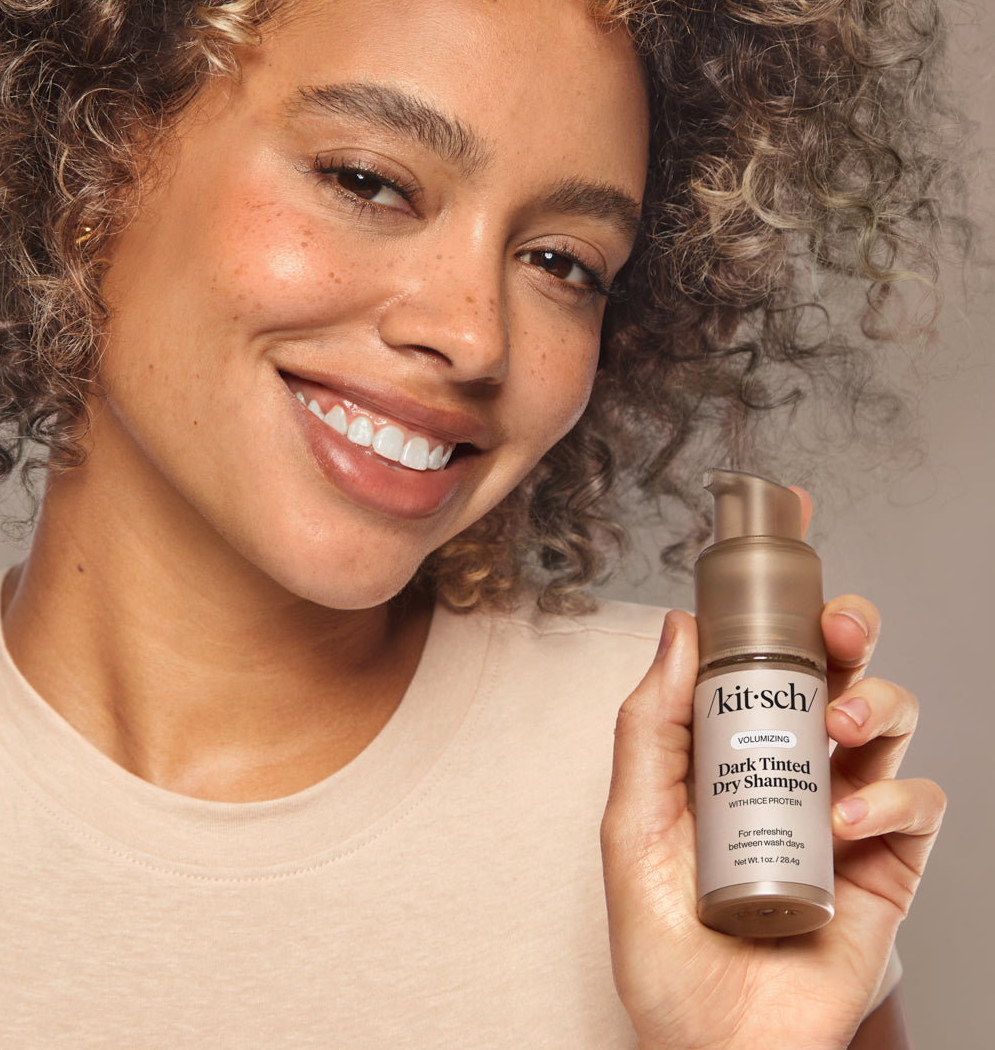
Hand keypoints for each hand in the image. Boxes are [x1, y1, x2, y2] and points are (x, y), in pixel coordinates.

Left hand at [600, 492, 943, 1049]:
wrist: (709, 1043)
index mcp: (733, 749)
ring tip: (835, 730)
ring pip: (889, 722)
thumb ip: (650, 725)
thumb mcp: (633, 821)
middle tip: (837, 626)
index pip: (767, 660)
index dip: (785, 606)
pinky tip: (846, 823)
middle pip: (841, 673)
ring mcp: (846, 815)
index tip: (787, 551)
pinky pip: (919, 805)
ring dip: (873, 705)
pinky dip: (891, 798)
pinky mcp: (888, 869)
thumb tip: (675, 626)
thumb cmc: (663, 941)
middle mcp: (794, 770)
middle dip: (849, 631)